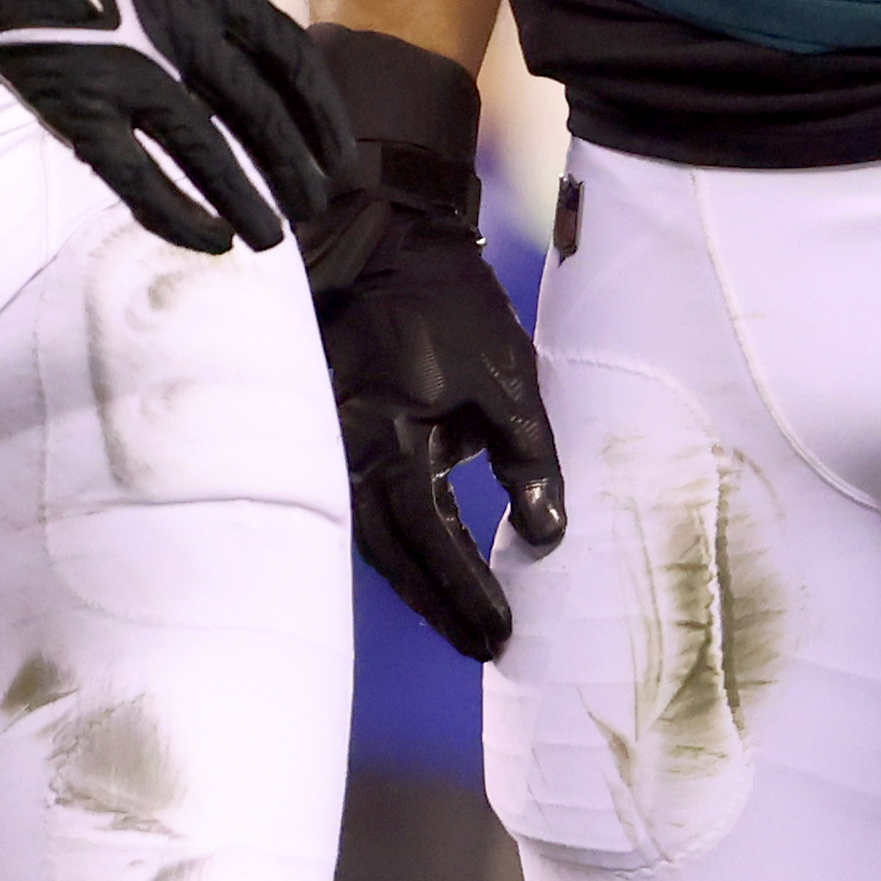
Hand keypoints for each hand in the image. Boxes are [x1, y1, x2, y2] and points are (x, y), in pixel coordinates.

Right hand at [0, 0, 350, 252]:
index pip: (290, 59)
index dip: (322, 114)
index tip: (340, 156)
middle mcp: (181, 37)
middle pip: (259, 116)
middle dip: (293, 169)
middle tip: (314, 208)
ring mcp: (130, 78)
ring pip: (206, 155)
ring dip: (245, 203)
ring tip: (270, 239)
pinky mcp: (80, 112)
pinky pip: (137, 178)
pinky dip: (177, 215)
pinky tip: (211, 240)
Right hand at [300, 30, 562, 659]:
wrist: (388, 235)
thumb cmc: (450, 302)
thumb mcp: (505, 374)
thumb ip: (528, 456)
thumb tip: (547, 534)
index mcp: (387, 436)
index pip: (430, 538)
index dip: (466, 591)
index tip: (502, 633)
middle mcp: (347, 449)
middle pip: (389, 555)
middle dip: (437, 604)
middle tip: (482, 646)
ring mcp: (333, 439)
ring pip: (371, 534)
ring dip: (417, 580)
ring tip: (462, 620)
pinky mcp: (339, 427)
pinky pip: (364, 501)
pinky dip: (398, 539)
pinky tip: (428, 559)